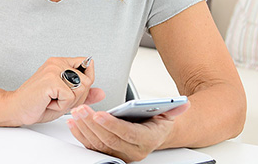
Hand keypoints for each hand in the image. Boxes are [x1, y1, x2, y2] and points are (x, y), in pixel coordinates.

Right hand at [2, 57, 104, 125]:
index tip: (66, 90)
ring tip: (52, 100)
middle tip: (56, 98)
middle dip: (76, 97)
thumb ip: (84, 94)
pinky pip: (70, 97)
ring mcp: (53, 70)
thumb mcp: (66, 99)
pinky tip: (48, 102)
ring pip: (80, 89)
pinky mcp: (51, 80)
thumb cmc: (37, 104)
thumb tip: (101, 92)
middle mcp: (57, 63)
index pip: (87, 65)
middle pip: (87, 81)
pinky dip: (60, 106)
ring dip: (68, 102)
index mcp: (60, 63)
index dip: (84, 83)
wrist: (16, 109)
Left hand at [67, 102, 190, 161]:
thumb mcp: (167, 113)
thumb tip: (183, 103)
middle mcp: (133, 150)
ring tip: (77, 112)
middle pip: (109, 139)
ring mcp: (120, 153)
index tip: (99, 114)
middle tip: (82, 109)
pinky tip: (74, 123)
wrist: (155, 135)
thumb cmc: (156, 123)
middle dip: (92, 123)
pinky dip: (80, 135)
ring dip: (84, 128)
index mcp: (147, 139)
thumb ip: (173, 108)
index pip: (127, 134)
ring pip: (98, 144)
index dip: (112, 124)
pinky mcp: (109, 152)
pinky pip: (92, 146)